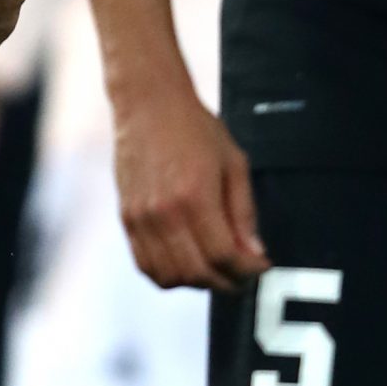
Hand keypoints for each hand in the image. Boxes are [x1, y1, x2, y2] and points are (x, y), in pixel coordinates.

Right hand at [113, 82, 268, 291]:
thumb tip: (253, 253)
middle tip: (242, 273)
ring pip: (169, 276)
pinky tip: (185, 262)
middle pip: (197, 273)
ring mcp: (141, 217)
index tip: (260, 266)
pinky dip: (168, 275)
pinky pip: (145, 264)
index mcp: (195, 196)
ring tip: (214, 268)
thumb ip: (244, 212)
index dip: (248, 270)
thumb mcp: (233, 163)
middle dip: (227, 282)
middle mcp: (164, 212)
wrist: (147, 103)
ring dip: (198, 282)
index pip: (224, 256)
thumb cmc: (192, 126)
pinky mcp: (127, 217)